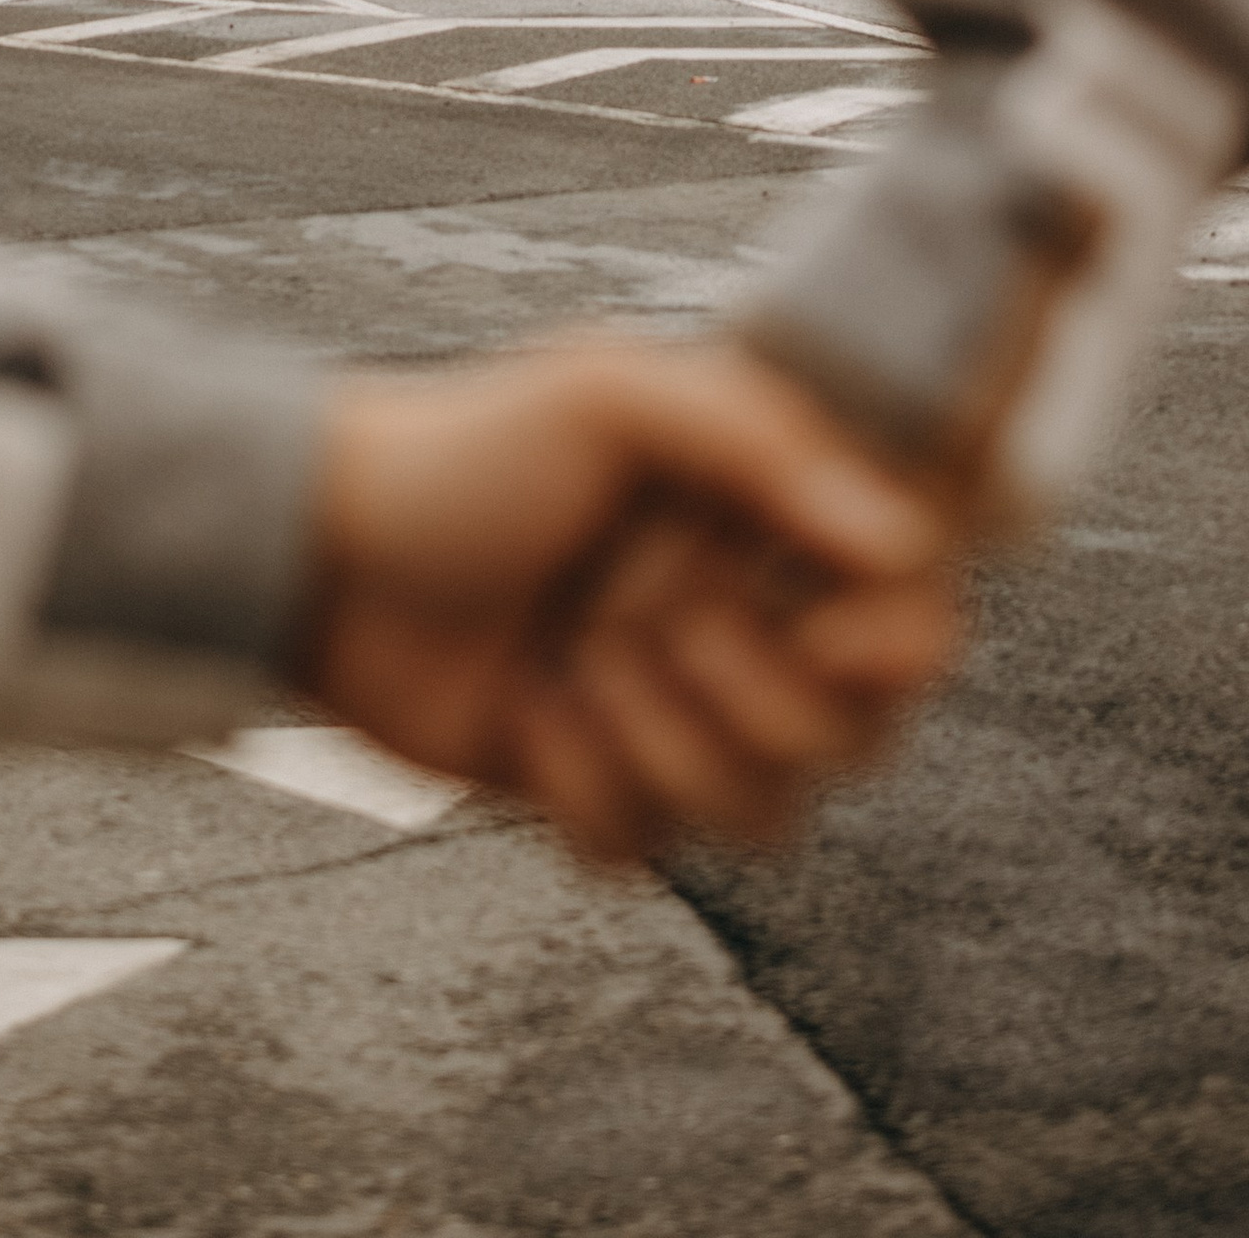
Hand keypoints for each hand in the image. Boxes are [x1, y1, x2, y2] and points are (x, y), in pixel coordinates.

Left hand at [300, 336, 963, 864]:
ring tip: (570, 657)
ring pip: (766, 815)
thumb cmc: (464, 449)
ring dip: (652, 738)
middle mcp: (756, 621)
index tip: (815, 626)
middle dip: (734, 684)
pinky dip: (578, 788)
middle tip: (632, 606)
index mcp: (778, 516)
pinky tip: (528, 714)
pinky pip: (652, 852)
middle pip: (860, 739)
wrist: (325, 557)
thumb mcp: (611, 395)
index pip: (923, 610)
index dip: (887, 645)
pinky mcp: (616, 792)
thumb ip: (764, 447)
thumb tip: (903, 543)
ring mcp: (688, 715)